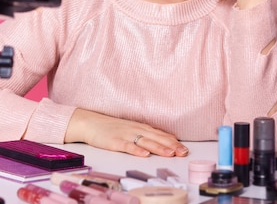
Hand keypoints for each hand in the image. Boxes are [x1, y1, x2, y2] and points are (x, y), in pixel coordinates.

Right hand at [65, 108, 188, 156]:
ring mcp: (126, 135)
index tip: (185, 148)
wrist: (91, 122)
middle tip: (183, 152)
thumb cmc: (112, 127)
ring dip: (159, 147)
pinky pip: (127, 146)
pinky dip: (137, 150)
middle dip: (171, 146)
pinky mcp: (115, 141)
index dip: (173, 142)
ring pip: (145, 141)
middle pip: (156, 138)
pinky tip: (144, 154)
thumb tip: (168, 138)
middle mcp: (136, 130)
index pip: (160, 134)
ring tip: (170, 154)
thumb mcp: (133, 128)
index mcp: (141, 127)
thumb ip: (149, 133)